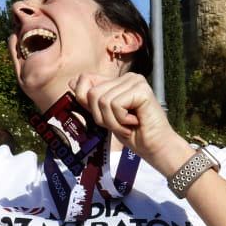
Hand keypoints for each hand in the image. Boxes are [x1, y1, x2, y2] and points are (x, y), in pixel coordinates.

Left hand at [69, 72, 186, 175]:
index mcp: (118, 81)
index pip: (86, 80)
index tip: (105, 117)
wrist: (154, 148)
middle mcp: (127, 77)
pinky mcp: (141, 90)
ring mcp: (135, 81)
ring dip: (112, 121)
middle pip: (92, 93)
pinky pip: (115, 104)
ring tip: (127, 124)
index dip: (86, 101)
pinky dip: (121, 120)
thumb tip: (72, 82)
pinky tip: (135, 122)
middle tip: (120, 124)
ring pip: (102, 100)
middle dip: (102, 116)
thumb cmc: (133, 134)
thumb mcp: (105, 116)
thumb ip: (91, 100)